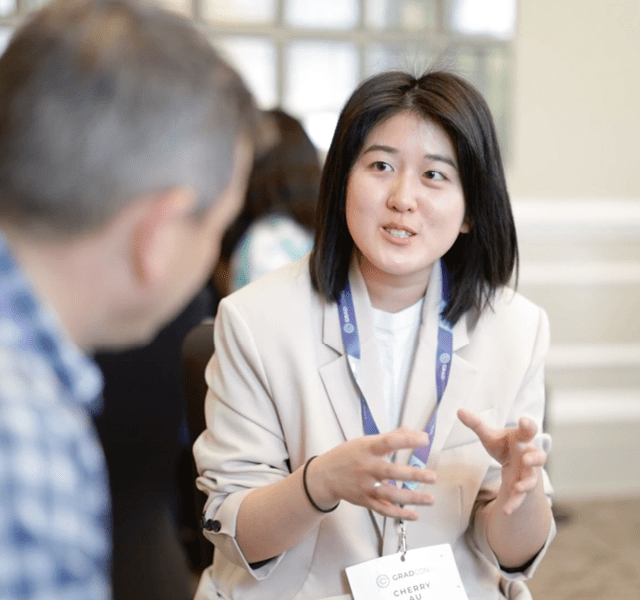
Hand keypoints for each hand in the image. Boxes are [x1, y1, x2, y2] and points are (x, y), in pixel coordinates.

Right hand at [307, 428, 435, 520]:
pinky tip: (415, 515)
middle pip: (391, 472)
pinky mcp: (365, 501)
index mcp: (367, 449)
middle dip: (414, 475)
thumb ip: (389, 437)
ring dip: (412, 498)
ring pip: (390, 495)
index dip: (408, 440)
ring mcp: (365, 486)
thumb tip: (413, 431)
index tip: (425, 439)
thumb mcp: (364, 442)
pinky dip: (399, 514)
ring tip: (431, 499)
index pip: (389, 442)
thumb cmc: (347, 455)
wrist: (324, 476)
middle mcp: (367, 468)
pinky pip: (384, 509)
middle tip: (432, 476)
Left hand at [457, 408, 547, 514]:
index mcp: (522, 438)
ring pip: (532, 479)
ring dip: (526, 483)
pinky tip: (506, 510)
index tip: (523, 420)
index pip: (528, 430)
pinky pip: (521, 497)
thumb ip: (476, 424)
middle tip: (527, 458)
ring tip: (518, 487)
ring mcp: (529, 473)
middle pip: (539, 456)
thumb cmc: (505, 446)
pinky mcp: (523, 487)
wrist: (515, 464)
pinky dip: (514, 503)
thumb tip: (459, 410)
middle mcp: (530, 455)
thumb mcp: (490, 435)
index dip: (528, 425)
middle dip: (535, 458)